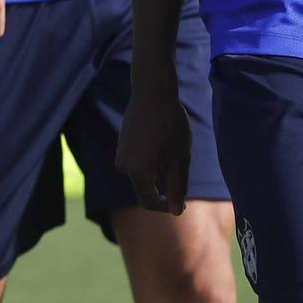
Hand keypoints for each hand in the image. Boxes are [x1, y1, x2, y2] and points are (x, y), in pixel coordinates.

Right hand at [116, 83, 191, 214]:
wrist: (153, 91)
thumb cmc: (171, 125)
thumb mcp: (180, 158)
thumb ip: (178, 187)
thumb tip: (176, 211)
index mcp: (137, 172)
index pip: (149, 201)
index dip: (165, 206)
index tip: (180, 202)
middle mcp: (123, 166)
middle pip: (146, 187)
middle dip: (164, 183)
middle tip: (181, 161)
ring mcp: (120, 154)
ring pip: (144, 174)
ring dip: (159, 170)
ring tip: (173, 146)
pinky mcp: (122, 144)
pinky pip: (139, 161)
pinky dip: (152, 159)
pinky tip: (162, 139)